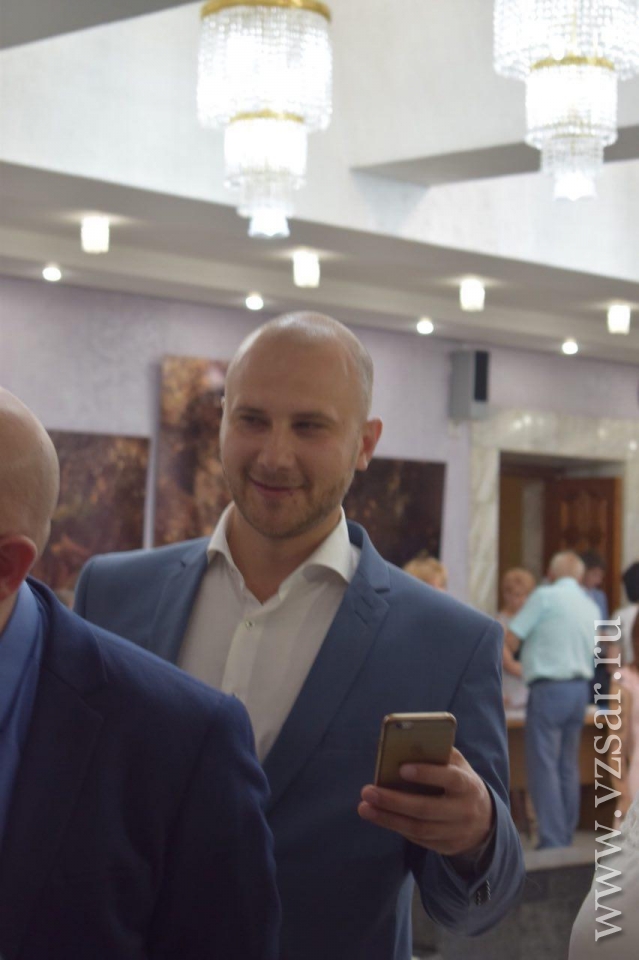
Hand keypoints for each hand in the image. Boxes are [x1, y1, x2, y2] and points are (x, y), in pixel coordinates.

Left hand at [357, 747, 493, 856]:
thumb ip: (437, 754)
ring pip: (418, 829)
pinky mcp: (446, 847)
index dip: (427, 774)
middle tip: (367, 791)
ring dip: (388, 818)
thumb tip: (402, 743)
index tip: (401, 769)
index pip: (450, 778)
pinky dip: (397, 827)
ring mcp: (456, 832)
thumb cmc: (460, 781)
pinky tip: (380, 817)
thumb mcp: (457, 765)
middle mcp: (464, 811)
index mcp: (468, 784)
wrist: (484, 819)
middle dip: (394, 801)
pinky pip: (418, 839)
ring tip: (365, 808)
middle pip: (426, 808)